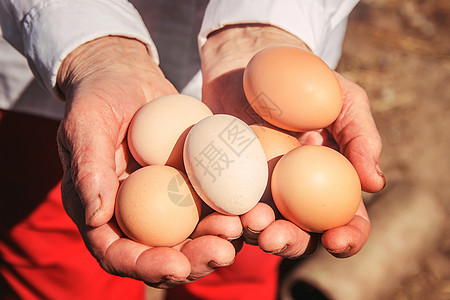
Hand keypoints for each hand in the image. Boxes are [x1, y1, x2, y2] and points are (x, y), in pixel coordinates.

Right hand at [56, 36, 242, 287]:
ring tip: (239, 229)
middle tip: (221, 252)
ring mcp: (166, 200)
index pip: (117, 252)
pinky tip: (250, 207)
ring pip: (192, 234)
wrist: (126, 76)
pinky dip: (231, 210)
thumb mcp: (86, 126)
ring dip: (218, 239)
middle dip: (193, 259)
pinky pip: (211, 202)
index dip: (145, 266)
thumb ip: (89, 169)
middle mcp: (135, 213)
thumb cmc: (97, 98)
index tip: (175, 265)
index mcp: (102, 211)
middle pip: (163, 252)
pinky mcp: (191, 182)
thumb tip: (96, 216)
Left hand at [201, 25, 385, 258]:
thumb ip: (361, 137)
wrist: (254, 65)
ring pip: (261, 228)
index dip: (347, 238)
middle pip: (300, 235)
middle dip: (290, 244)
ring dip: (255, 233)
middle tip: (274, 236)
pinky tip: (222, 213)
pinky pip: (226, 206)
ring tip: (249, 219)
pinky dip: (225, 216)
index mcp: (332, 182)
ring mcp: (260, 190)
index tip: (335, 241)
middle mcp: (297, 195)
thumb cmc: (307, 82)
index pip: (347, 220)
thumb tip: (375, 184)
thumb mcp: (343, 100)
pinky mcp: (227, 183)